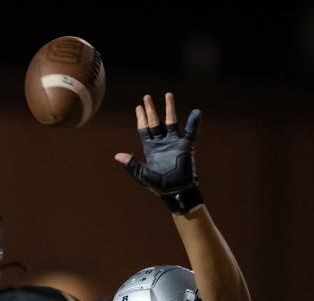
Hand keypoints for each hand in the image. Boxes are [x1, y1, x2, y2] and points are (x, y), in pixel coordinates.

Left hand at [115, 92, 203, 212]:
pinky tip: (196, 113)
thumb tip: (117, 156)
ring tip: (168, 95)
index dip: (140, 119)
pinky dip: (194, 123)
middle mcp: (161, 143)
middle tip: (146, 97)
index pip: (144, 130)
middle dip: (150, 110)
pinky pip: (191, 132)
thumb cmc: (159, 185)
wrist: (176, 191)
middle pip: (155, 122)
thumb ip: (131, 165)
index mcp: (150, 149)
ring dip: (169, 109)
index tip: (138, 108)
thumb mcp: (142, 175)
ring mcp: (173, 143)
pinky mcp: (186, 147)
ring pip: (171, 122)